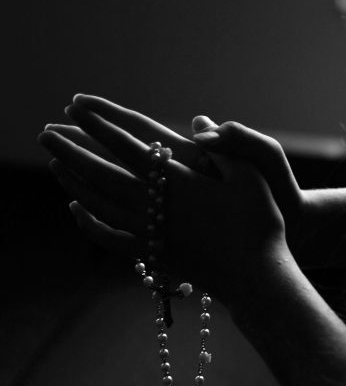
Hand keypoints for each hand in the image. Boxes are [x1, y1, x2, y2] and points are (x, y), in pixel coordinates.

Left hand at [39, 94, 286, 300]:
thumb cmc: (259, 224)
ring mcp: (149, 233)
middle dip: (71, 151)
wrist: (257, 278)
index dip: (100, 124)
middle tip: (45, 134)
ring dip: (73, 181)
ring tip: (55, 165)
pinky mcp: (153, 254)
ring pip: (98, 203)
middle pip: (100, 173)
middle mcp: (155, 206)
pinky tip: (76, 209)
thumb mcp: (250, 176)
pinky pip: (108, 236)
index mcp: (178, 181)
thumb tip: (199, 120)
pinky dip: (87, 222)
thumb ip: (224, 146)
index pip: (127, 146)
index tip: (76, 107)